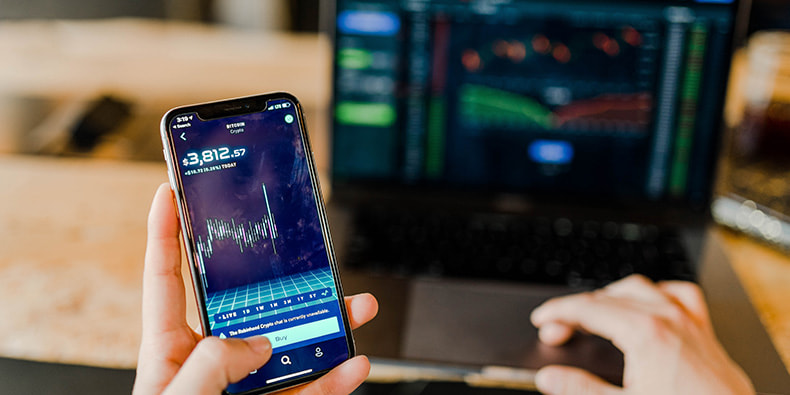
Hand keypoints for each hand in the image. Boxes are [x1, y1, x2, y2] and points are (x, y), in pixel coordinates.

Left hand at [133, 183, 378, 394]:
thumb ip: (212, 362)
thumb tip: (259, 345)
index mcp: (170, 349)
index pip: (166, 278)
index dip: (166, 234)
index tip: (172, 192)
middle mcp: (211, 361)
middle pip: (250, 306)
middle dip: (281, 276)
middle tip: (302, 249)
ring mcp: (246, 388)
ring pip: (292, 347)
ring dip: (327, 327)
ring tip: (356, 307)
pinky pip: (309, 391)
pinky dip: (335, 380)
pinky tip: (354, 364)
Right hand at [530, 274, 753, 394]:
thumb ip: (581, 389)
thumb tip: (550, 377)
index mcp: (644, 332)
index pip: (587, 309)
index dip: (558, 312)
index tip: (542, 320)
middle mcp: (667, 318)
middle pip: (607, 298)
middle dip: (576, 310)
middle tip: (557, 329)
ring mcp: (688, 321)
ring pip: (640, 288)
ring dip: (611, 296)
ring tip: (594, 312)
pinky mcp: (703, 331)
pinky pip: (679, 294)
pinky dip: (657, 294)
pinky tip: (649, 303)